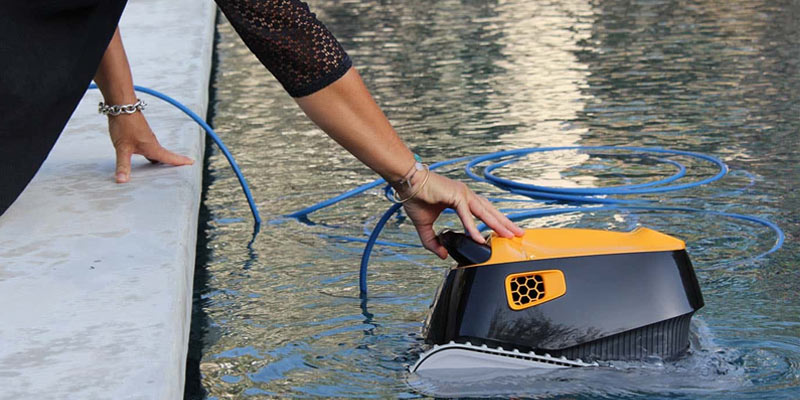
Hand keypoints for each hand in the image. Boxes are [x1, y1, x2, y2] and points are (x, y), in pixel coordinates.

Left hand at [107, 113, 193, 182]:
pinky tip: (144, 154)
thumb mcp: (122, 148)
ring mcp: (146, 137)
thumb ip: (123, 165)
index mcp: (152, 147)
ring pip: (156, 150)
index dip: (181, 161)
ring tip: (163, 165)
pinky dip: (151, 152)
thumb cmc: (124, 125)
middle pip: (165, 155)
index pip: (169, 157)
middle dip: (173, 161)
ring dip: (161, 157)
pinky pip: (148, 146)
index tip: (192, 162)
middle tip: (182, 166)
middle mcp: (151, 142)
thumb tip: (122, 181)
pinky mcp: (139, 133)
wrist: (121, 105)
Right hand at [398, 170, 523, 258]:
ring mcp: (462, 194)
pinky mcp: (455, 196)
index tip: (505, 231)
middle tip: (518, 233)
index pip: (483, 211)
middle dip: (505, 223)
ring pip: (484, 212)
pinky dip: (473, 227)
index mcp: (461, 199)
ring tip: (508, 235)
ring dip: (497, 224)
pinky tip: (479, 238)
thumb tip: (443, 255)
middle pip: (490, 211)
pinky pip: (467, 215)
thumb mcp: (425, 226)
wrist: (406, 183)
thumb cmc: (415, 198)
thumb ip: (433, 241)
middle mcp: (465, 195)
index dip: (495, 221)